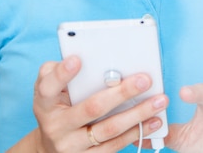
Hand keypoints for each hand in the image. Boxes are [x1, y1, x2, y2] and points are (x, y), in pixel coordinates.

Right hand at [31, 56, 167, 152]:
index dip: (63, 73)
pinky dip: (136, 133)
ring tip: (159, 100)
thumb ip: (60, 71)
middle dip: (121, 93)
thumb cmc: (56, 105)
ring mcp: (71, 146)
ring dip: (137, 115)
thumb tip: (83, 58)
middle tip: (144, 80)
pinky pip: (115, 146)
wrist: (51, 146)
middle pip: (91, 108)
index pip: (48, 86)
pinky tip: (153, 121)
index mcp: (43, 102)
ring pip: (108, 129)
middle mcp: (55, 126)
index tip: (78, 59)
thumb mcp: (49, 87)